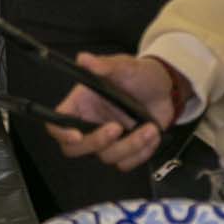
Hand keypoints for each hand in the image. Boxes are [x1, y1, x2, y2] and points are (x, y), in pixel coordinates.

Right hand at [47, 52, 178, 169]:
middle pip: (76, 149)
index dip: (61, 132)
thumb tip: (83, 58)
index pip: (57, 123)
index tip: (76, 134)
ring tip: (149, 128)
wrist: (166, 89)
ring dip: (131, 145)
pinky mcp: (125, 150)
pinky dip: (142, 152)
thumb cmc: (140, 75)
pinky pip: (126, 164)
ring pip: (107, 157)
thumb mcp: (124, 66)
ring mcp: (108, 140)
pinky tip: (152, 134)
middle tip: (117, 127)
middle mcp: (90, 124)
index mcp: (81, 104)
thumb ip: (104, 65)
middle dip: (98, 142)